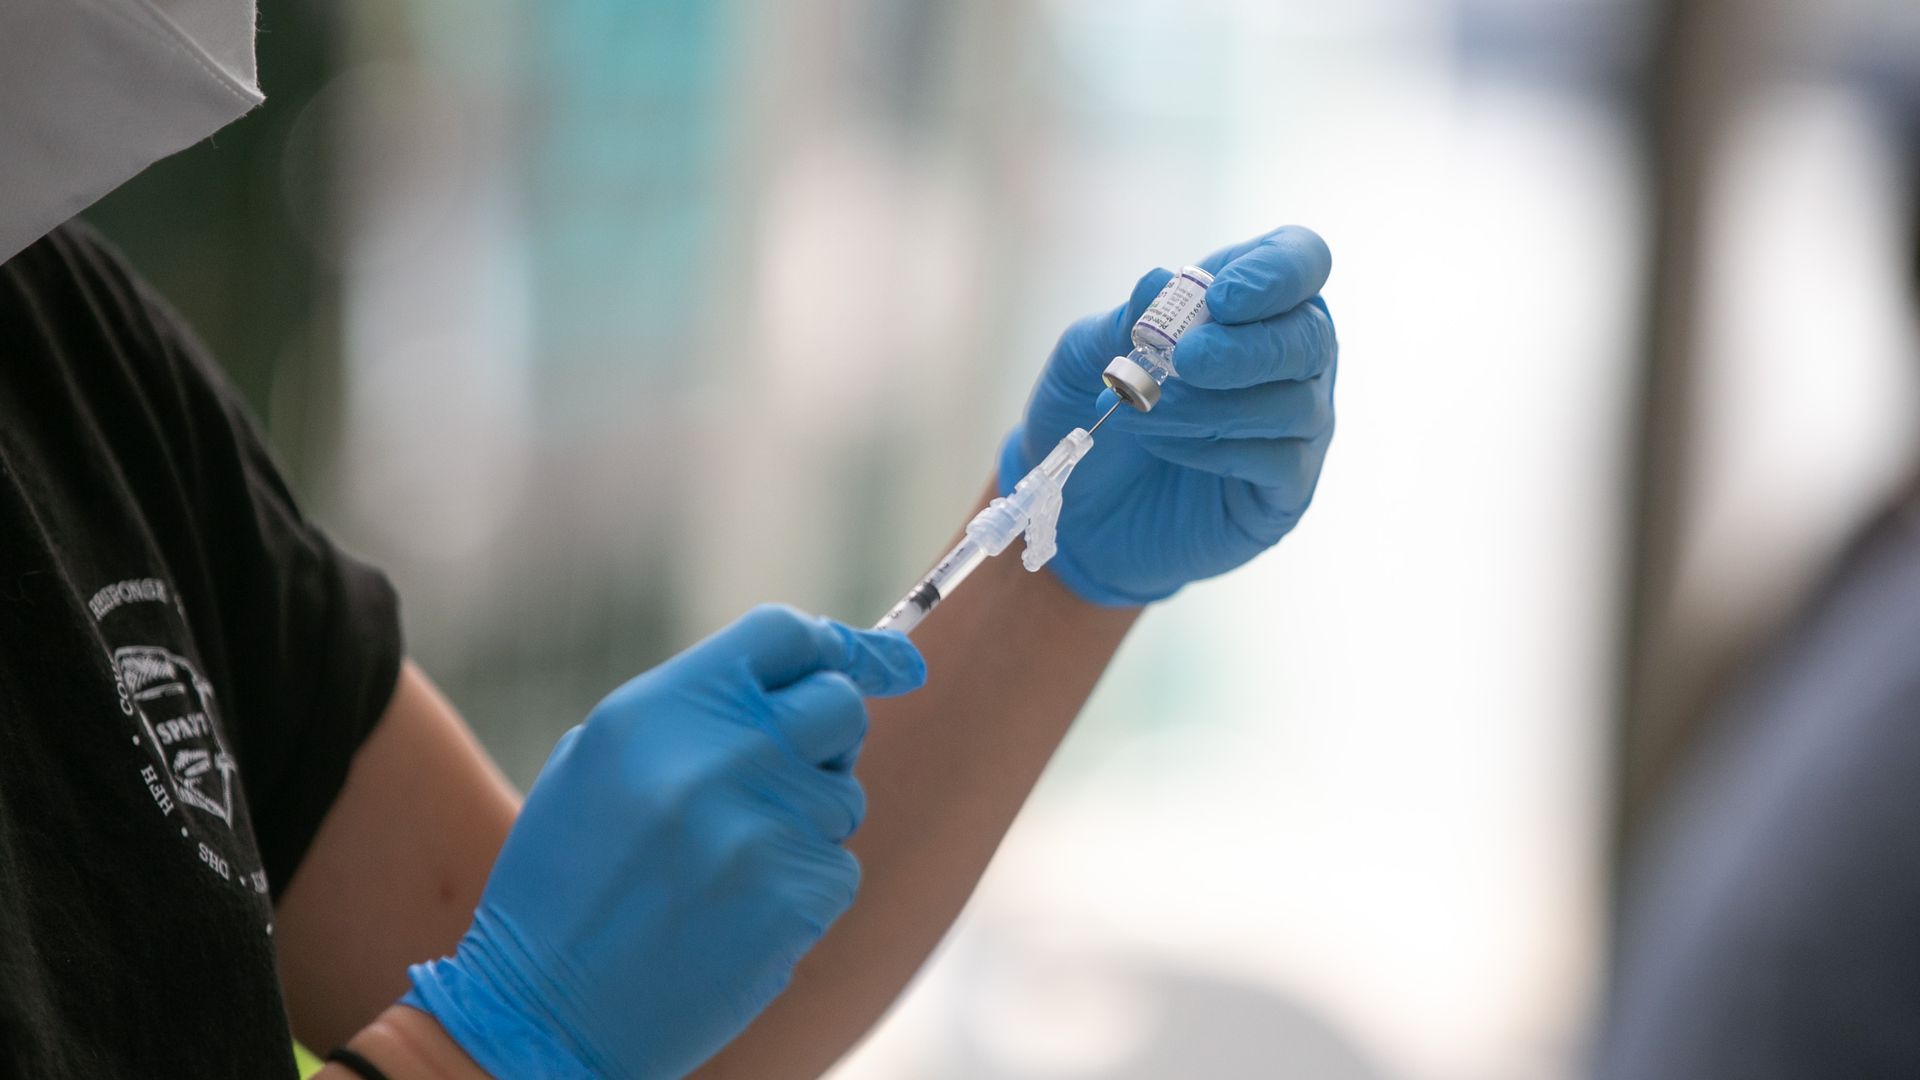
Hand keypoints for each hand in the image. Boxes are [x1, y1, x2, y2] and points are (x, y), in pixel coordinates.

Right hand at [401, 605, 925, 1079]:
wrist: (546, 1014)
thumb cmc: (568, 882)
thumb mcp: (598, 763)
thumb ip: (694, 709)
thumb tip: (809, 673)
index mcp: (660, 709)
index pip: (784, 633)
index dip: (838, 644)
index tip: (882, 662)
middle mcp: (719, 753)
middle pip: (839, 705)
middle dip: (829, 735)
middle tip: (789, 771)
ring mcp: (763, 825)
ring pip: (844, 796)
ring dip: (808, 821)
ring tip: (725, 864)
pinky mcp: (797, 894)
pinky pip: (838, 868)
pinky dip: (803, 888)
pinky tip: (736, 914)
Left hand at [1007, 225, 1337, 604]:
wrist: (1073, 501)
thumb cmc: (1086, 409)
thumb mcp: (1085, 355)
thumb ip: (1124, 318)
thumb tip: (1159, 280)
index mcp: (1250, 301)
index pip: (1300, 261)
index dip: (1275, 273)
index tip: (1222, 298)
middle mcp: (1289, 357)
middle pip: (1311, 336)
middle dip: (1245, 349)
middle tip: (1186, 362)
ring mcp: (1297, 425)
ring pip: (1292, 404)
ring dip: (1211, 407)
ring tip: (1142, 412)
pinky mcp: (1285, 488)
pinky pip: (1278, 461)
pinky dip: (1218, 452)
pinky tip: (1167, 449)